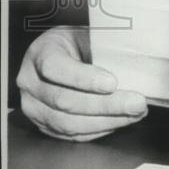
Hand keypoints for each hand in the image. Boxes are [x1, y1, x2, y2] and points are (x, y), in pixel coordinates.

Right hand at [16, 27, 147, 140]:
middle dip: (105, 105)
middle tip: (136, 103)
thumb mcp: (87, 33)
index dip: (83, 78)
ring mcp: (34, 108)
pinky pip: (71, 135)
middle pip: (64, 100)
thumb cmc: (78, 42)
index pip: (55, 68)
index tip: (113, 82)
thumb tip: (137, 59)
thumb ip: (103, 45)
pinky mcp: (44, 126)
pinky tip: (120, 122)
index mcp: (39, 53)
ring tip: (134, 114)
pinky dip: (99, 130)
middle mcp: (30, 83)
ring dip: (107, 121)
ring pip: (68, 123)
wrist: (61, 55)